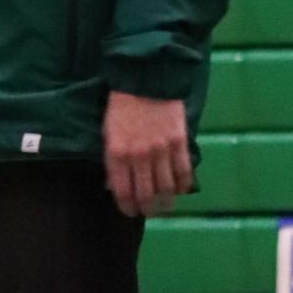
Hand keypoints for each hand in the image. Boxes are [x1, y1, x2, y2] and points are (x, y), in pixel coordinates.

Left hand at [104, 91, 192, 217]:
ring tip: (165, 205)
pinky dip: (183, 186)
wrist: (146, 80)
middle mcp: (139, 156)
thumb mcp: (108, 134)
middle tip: (148, 211)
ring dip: (166, 202)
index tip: (130, 212)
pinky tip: (180, 190)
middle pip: (146, 195)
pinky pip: (184, 173)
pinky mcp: (180, 143)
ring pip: (167, 189)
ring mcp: (162, 150)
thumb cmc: (121, 107)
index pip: (123, 193)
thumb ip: (113, 161)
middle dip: (147, 209)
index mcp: (117, 154)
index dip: (127, 207)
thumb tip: (116, 186)